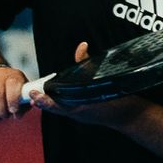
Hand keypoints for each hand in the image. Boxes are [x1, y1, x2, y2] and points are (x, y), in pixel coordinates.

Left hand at [23, 41, 145, 128]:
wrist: (131, 116)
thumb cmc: (118, 100)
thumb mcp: (102, 80)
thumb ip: (88, 63)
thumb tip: (82, 46)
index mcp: (80, 109)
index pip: (57, 106)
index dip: (44, 101)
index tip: (34, 96)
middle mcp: (78, 114)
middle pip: (55, 109)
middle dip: (43, 101)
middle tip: (31, 93)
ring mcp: (81, 116)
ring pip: (61, 109)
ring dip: (50, 102)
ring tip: (38, 94)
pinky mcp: (84, 115)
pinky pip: (69, 109)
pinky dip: (61, 103)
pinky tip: (57, 95)